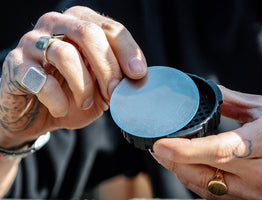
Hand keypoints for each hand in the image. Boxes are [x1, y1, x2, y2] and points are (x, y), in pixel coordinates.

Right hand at [0, 6, 146, 147]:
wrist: (36, 115)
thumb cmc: (72, 96)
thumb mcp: (101, 88)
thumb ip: (117, 79)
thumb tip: (138, 76)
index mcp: (80, 24)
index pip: (109, 28)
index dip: (128, 50)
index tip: (138, 74)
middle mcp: (55, 24)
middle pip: (88, 33)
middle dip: (107, 68)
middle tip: (114, 93)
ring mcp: (32, 42)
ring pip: (65, 54)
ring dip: (83, 85)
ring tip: (86, 103)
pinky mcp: (15, 64)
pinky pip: (40, 78)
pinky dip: (57, 99)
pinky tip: (61, 109)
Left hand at [152, 86, 261, 199]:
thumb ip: (232, 101)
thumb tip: (206, 93)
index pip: (220, 150)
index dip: (186, 150)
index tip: (161, 144)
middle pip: (205, 172)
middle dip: (174, 160)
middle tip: (157, 145)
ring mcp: (257, 194)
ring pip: (206, 187)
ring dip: (182, 171)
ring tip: (167, 155)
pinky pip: (215, 195)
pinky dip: (197, 181)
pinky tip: (188, 168)